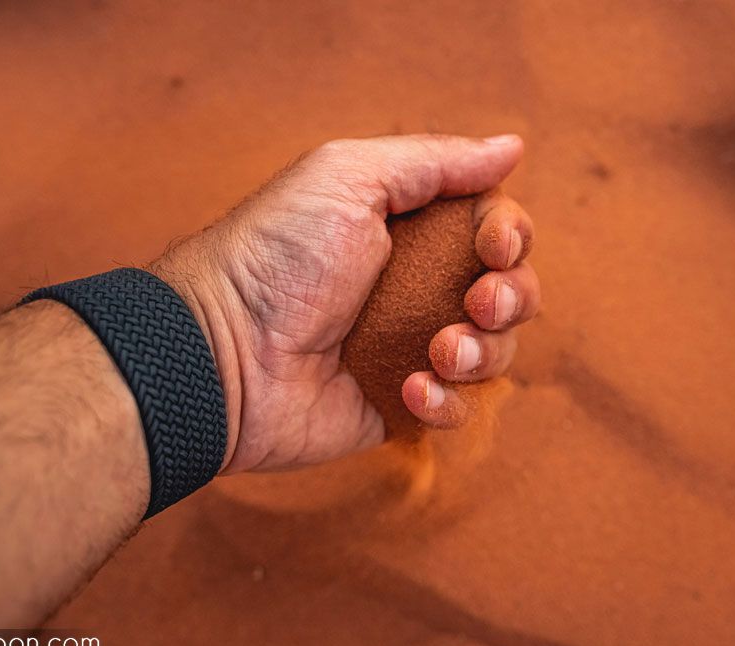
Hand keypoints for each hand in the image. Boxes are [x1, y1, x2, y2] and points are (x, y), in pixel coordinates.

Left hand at [152, 134, 539, 473]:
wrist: (222, 354)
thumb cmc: (278, 257)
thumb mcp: (349, 177)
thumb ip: (435, 161)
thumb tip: (512, 148)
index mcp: (412, 230)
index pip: (497, 229)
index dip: (511, 236)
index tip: (492, 245)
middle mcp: (420, 287)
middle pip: (511, 290)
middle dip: (511, 296)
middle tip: (478, 303)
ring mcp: (412, 348)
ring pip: (496, 351)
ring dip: (484, 351)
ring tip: (439, 351)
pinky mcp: (402, 405)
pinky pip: (460, 409)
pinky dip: (448, 401)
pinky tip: (408, 390)